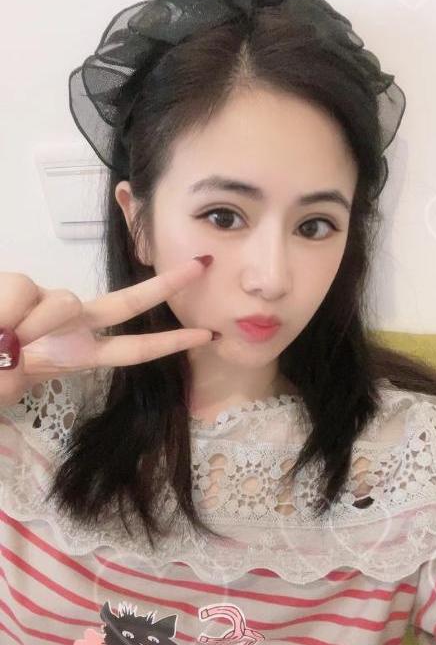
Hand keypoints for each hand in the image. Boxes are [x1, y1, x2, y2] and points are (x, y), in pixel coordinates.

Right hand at [0, 257, 215, 406]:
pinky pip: (23, 291)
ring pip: (62, 302)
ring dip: (31, 326)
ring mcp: (48, 300)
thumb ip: (42, 347)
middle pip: (127, 302)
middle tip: (204, 265)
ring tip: (3, 340)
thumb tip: (55, 311)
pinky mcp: (22, 283)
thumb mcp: (19, 379)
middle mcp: (73, 323)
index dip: (170, 343)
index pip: (135, 348)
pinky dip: (7, 311)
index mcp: (81, 353)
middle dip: (167, 285)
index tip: (207, 336)